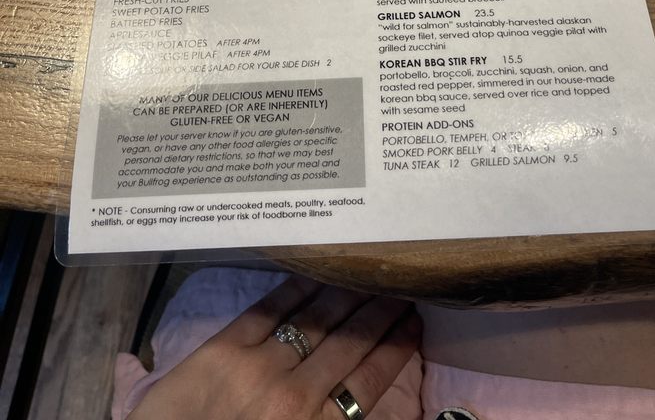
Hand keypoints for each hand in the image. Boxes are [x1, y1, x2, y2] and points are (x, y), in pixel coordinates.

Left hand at [127, 275, 421, 419]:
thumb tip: (357, 398)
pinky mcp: (222, 348)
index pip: (370, 380)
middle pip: (351, 342)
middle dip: (380, 311)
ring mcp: (257, 367)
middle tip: (401, 285)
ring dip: (348, 294)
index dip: (397, 347)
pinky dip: (297, 288)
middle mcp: (294, 394)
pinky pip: (269, 309)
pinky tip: (316, 274)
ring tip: (368, 276)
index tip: (414, 321)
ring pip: (316, 319)